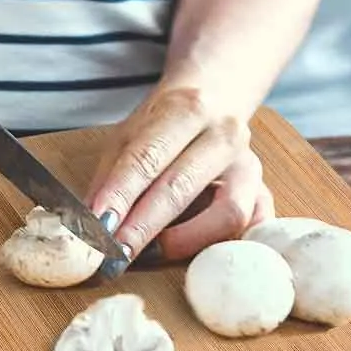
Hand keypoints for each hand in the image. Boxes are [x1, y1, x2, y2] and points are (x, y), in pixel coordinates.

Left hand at [82, 79, 273, 265]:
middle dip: (143, 226)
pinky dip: (228, 248)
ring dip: (186, 240)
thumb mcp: (130, 134)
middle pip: (181, 186)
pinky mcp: (264, 192)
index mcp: (186, 108)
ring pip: (229, 213)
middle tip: (115, 254)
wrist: (217, 93)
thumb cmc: (166, 122)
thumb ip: (109, 178)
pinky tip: (200, 257)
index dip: (119, 195)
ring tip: (154, 251)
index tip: (98, 228)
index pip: (146, 157)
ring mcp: (250, 164)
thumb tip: (86, 226)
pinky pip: (254, 229)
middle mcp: (223, 133)